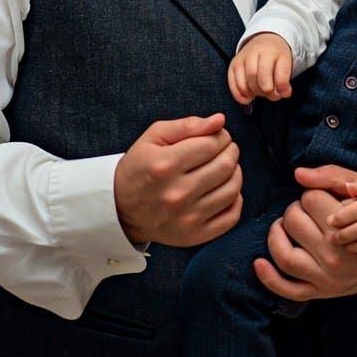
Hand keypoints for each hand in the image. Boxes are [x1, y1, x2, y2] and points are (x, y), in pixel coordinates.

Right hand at [113, 113, 241, 246]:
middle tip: (226, 148)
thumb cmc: (140, 167)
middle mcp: (176, 194)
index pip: (212, 144)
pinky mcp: (194, 236)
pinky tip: (224, 189)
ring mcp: (187, 218)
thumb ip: (188, 125)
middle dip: (231, 151)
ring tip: (226, 166)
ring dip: (235, 172)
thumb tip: (220, 120)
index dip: (221, 135)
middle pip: (225, 166)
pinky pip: (231, 216)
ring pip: (232, 190)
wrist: (121, 209)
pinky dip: (235, 199)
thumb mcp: (154, 137)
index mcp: (165, 165)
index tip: (218, 135)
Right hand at [227, 33, 292, 104]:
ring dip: (253, 93)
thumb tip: (284, 94)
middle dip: (265, 90)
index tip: (284, 93)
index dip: (281, 85)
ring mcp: (242, 58)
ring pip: (244, 81)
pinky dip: (239, 94)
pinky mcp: (234, 64)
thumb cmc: (275, 56)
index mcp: (272, 52)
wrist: (264, 41)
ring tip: (260, 93)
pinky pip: (233, 82)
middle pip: (258, 76)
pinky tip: (247, 98)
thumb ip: (285, 81)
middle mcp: (255, 52)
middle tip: (271, 94)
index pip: (277, 71)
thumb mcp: (285, 64)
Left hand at [253, 165, 356, 300]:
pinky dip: (269, 278)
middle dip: (294, 210)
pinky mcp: (321, 293)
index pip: (310, 199)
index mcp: (347, 227)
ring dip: (276, 236)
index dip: (310, 194)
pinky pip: (289, 291)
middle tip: (303, 211)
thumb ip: (331, 177)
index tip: (318, 199)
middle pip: (295, 222)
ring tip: (282, 227)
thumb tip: (298, 174)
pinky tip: (258, 262)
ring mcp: (327, 278)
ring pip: (286, 256)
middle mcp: (336, 255)